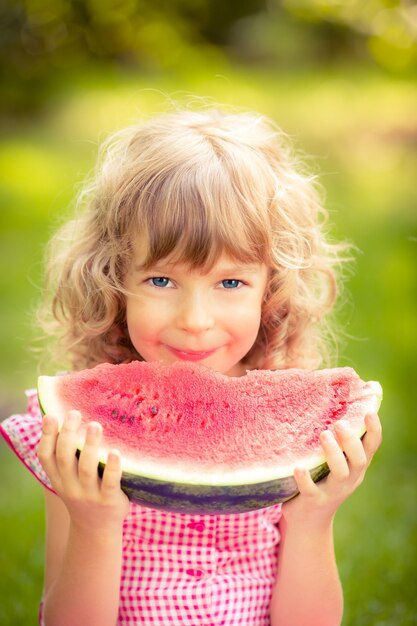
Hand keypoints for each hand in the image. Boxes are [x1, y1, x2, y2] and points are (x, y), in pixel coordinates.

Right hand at [37, 411, 129, 533]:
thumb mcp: (68, 479)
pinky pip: (110, 482)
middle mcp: (71, 486)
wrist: (96, 530)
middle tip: (74, 413)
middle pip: (64, 458)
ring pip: (86, 468)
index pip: (46, 457)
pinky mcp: (109, 500)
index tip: (51, 416)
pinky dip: (113, 467)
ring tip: (95, 425)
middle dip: (67, 434)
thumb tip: (67, 421)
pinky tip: (116, 452)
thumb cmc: (84, 493)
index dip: (46, 436)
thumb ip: (66, 456)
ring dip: (89, 445)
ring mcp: (89, 494)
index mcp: (59, 479)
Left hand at [283, 412, 381, 527]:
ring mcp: (332, 492)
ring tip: (323, 434)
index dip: (374, 431)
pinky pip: (310, 490)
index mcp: (356, 467)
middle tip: (339, 423)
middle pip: (359, 460)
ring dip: (333, 454)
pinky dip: (305, 479)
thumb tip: (339, 408)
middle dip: (351, 441)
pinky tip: (298, 467)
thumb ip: (339, 442)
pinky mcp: (313, 501)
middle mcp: (349, 480)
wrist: (308, 521)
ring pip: (340, 473)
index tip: (369, 412)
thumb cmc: (322, 481)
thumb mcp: (336, 464)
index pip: (371, 448)